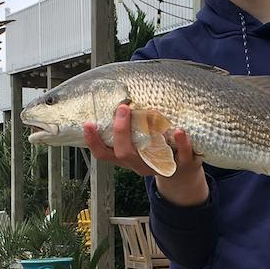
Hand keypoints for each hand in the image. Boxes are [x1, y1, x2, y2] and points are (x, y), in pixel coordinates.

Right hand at [82, 103, 206, 205]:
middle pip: (124, 153)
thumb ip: (129, 126)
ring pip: (152, 156)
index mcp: (126, 158)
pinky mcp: (182, 164)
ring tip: (151, 112)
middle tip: (122, 108)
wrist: (182, 172)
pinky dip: (181, 142)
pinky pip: (181, 155)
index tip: (87, 123)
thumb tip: (119, 96)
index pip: (103, 154)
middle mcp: (140, 164)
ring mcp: (160, 166)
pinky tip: (178, 130)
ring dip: (150, 135)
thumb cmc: (156, 150)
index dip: (93, 141)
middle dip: (120, 130)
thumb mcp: (138, 141)